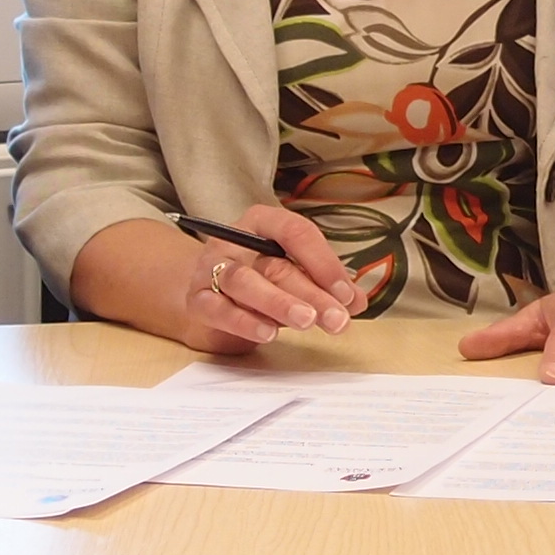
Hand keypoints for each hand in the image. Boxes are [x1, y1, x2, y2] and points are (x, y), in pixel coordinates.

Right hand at [178, 206, 362, 353]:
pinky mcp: (198, 299)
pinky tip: (268, 332)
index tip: (347, 293)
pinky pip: (219, 308)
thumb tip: (355, 302)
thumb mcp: (295, 275)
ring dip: (279, 303)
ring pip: (245, 282)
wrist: (210, 297)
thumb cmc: (260, 280)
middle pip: (275, 264)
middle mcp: (235, 240)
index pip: (295, 232)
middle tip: (337, 317)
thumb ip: (324, 285)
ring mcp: (212, 268)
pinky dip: (244, 321)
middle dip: (312, 293)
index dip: (324, 262)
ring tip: (307, 321)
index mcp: (263, 222)